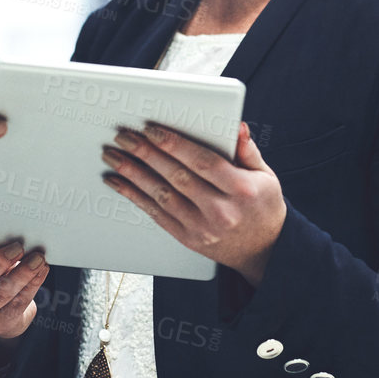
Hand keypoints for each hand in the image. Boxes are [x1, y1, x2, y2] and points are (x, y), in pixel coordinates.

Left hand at [101, 121, 284, 285]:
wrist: (263, 250)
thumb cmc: (262, 206)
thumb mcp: (265, 176)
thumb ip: (247, 150)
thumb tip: (235, 127)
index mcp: (241, 189)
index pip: (202, 162)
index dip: (175, 144)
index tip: (152, 129)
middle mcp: (220, 210)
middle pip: (176, 176)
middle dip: (146, 153)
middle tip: (124, 136)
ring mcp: (202, 227)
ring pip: (161, 195)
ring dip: (133, 174)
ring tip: (113, 155)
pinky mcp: (187, 238)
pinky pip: (156, 214)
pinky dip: (134, 196)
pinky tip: (118, 182)